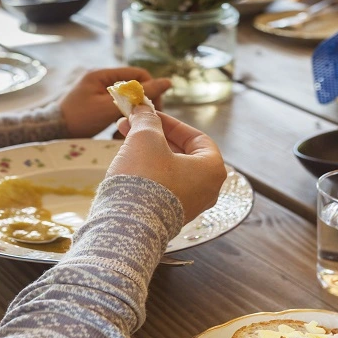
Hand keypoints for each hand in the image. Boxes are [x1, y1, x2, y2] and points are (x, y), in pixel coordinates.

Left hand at [60, 67, 171, 137]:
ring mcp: (98, 92)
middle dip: (140, 106)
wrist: (52, 132)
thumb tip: (168, 82)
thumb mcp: (110, 108)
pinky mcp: (96, 104)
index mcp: (104, 74)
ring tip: (126, 131)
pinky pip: (116, 109)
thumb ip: (138, 96)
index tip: (153, 111)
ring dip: (129, 116)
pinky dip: (119, 120)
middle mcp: (102, 79)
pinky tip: (116, 134)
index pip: (139, 75)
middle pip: (134, 88)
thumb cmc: (79, 119)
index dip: (151, 90)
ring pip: (126, 101)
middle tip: (143, 124)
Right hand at [108, 106, 225, 222]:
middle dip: (154, 136)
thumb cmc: (145, 178)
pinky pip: (162, 188)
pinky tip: (127, 165)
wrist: (128, 226)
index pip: (196, 138)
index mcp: (212, 169)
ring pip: (169, 171)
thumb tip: (143, 110)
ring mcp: (189, 207)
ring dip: (148, 153)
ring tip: (124, 141)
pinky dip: (148, 173)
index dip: (171, 123)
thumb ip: (147, 120)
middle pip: (182, 154)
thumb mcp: (145, 138)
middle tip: (131, 124)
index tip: (150, 115)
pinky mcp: (169, 217)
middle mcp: (207, 190)